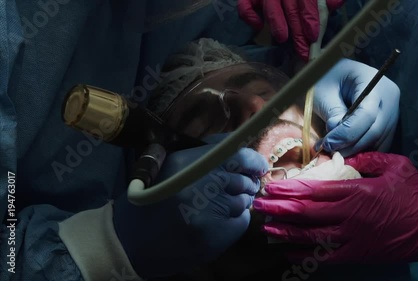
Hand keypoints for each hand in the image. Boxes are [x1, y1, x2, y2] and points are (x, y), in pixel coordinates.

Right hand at [113, 145, 267, 277]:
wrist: (131, 240)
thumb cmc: (152, 197)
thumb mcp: (170, 163)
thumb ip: (204, 152)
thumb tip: (239, 149)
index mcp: (189, 161)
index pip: (238, 154)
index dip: (253, 160)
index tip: (257, 166)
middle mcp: (202, 183)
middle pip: (245, 179)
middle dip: (246, 183)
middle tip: (235, 187)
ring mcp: (211, 211)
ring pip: (244, 201)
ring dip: (236, 202)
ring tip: (214, 207)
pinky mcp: (216, 235)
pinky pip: (241, 222)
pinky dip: (234, 221)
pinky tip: (214, 222)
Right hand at [238, 0, 344, 60]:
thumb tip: (337, 4)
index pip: (306, 0)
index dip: (309, 17)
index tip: (313, 35)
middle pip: (291, 8)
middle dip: (297, 30)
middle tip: (303, 50)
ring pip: (270, 6)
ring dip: (276, 22)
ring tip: (282, 38)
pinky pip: (245, 6)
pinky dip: (250, 16)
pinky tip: (258, 26)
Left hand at [253, 152, 417, 262]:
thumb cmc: (415, 192)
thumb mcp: (394, 164)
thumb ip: (366, 158)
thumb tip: (342, 157)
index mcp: (356, 190)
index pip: (314, 189)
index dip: (289, 188)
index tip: (271, 186)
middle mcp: (349, 215)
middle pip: (305, 212)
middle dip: (279, 208)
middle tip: (258, 205)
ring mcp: (353, 237)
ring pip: (311, 235)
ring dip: (286, 232)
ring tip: (266, 228)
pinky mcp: (358, 254)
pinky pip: (326, 257)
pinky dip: (306, 255)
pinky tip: (289, 253)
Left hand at [314, 58, 399, 156]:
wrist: (335, 74)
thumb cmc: (327, 78)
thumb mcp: (324, 93)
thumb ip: (333, 113)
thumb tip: (337, 139)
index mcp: (373, 81)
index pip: (367, 114)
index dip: (347, 133)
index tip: (328, 143)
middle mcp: (389, 97)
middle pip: (375, 130)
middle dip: (350, 145)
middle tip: (329, 150)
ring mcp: (392, 111)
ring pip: (379, 140)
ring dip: (355, 150)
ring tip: (334, 149)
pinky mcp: (389, 123)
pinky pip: (380, 142)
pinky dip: (363, 149)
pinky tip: (345, 148)